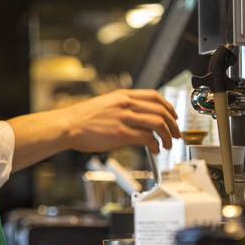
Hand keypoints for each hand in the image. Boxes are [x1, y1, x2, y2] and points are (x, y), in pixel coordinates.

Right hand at [62, 89, 181, 153]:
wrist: (68, 125)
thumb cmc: (83, 118)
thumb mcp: (106, 103)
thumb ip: (123, 107)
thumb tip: (138, 116)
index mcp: (123, 95)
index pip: (154, 96)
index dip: (168, 106)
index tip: (173, 115)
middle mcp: (127, 104)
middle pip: (161, 110)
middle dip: (173, 124)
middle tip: (176, 133)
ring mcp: (125, 118)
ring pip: (158, 123)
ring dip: (167, 136)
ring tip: (168, 144)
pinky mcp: (122, 133)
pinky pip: (148, 138)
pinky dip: (156, 144)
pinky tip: (155, 149)